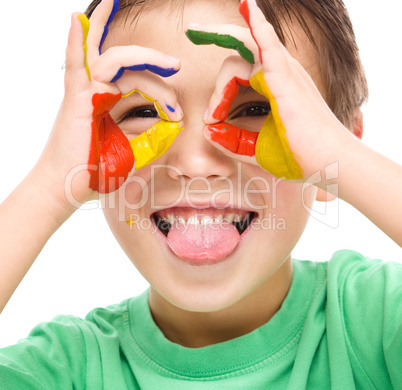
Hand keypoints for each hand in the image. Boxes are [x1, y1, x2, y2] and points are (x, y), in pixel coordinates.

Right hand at [34, 0, 182, 209]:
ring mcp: (85, 93)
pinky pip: (75, 66)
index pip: (137, 80)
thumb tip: (175, 123)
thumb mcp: (133, 149)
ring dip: (142, 57)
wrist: (69, 188)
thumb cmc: (96, 170)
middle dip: (155, 62)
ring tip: (169, 64)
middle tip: (176, 65)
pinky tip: (78, 19)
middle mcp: (97, 91)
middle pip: (128, 64)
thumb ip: (151, 135)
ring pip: (114, 62)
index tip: (178, 114)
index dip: (162, 92)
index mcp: (110, 101)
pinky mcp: (76, 101)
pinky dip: (76, 41)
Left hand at [186, 0, 351, 180]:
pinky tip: (247, 5)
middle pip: (239, 52)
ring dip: (219, 40)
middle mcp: (279, 73)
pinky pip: (268, 45)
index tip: (211, 118)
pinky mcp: (285, 79)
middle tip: (192, 32)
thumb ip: (232, 140)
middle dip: (215, 39)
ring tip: (195, 31)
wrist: (328, 164)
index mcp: (274, 85)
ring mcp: (284, 72)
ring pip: (243, 49)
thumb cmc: (299, 156)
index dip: (218, 92)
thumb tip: (208, 132)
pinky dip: (258, 25)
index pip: (238, 71)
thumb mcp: (255, 148)